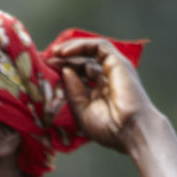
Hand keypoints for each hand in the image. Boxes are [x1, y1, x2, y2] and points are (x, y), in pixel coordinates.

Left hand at [49, 36, 159, 151]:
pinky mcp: (118, 61)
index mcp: (98, 92)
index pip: (79, 76)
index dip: (62, 72)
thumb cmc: (109, 128)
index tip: (45, 72)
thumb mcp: (83, 111)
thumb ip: (73, 91)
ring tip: (53, 53)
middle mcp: (106, 78)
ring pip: (90, 51)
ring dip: (70, 49)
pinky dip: (80, 46)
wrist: (132, 130)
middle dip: (64, 60)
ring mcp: (113, 68)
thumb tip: (64, 71)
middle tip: (45, 60)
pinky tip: (64, 52)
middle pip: (82, 62)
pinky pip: (97, 46)